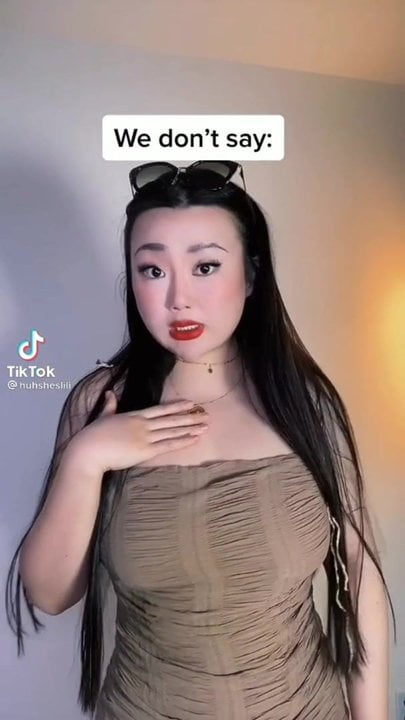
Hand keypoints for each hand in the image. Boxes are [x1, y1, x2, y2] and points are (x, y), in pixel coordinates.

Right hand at [67, 392, 209, 473]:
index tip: (190, 403)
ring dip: (190, 428)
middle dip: (190, 417)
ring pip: (173, 431)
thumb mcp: (103, 416)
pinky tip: (194, 439)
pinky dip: (183, 442)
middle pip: (171, 419)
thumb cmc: (93, 436)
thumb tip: (109, 393)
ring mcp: (145, 437)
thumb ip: (109, 405)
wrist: (89, 451)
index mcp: (134, 415)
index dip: (176, 406)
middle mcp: (143, 424)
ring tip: (205, 426)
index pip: (160, 409)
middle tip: (206, 414)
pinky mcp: (146, 451)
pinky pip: (168, 446)